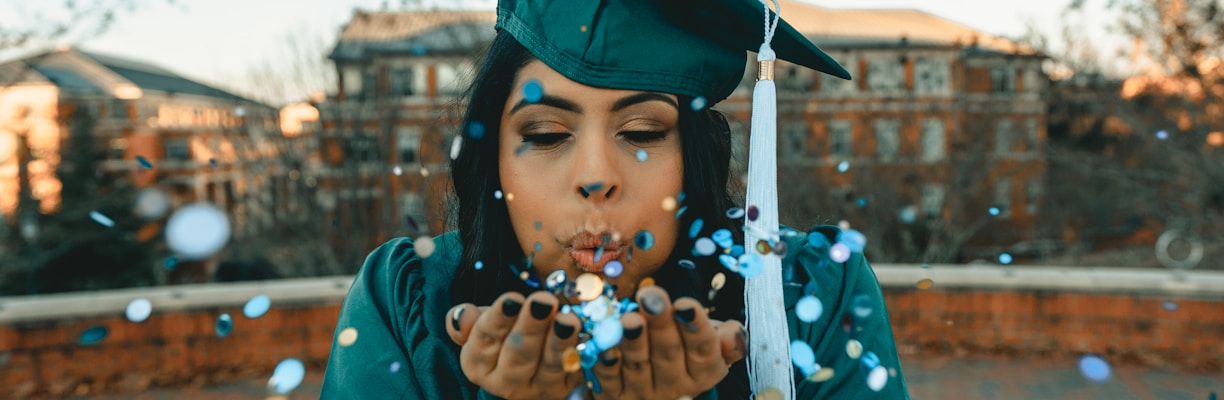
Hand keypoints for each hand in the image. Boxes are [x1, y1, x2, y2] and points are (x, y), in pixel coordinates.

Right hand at [447, 292, 584, 398]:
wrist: (528, 367)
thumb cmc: (501, 336)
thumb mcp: (479, 327)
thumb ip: (465, 322)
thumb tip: (463, 315)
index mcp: (479, 365)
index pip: (485, 340)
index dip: (498, 319)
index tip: (512, 299)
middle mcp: (507, 383)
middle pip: (518, 355)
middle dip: (531, 328)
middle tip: (543, 301)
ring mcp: (540, 389)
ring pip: (550, 366)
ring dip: (560, 342)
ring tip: (568, 320)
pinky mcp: (568, 389)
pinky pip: (579, 371)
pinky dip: (585, 352)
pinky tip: (591, 333)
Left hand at [589, 286, 746, 399]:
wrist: (651, 382)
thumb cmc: (685, 349)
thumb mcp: (711, 344)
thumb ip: (726, 339)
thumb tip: (732, 335)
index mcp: (703, 372)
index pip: (703, 350)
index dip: (695, 328)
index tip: (685, 304)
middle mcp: (675, 387)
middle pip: (668, 354)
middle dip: (660, 325)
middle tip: (651, 297)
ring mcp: (643, 394)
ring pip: (637, 365)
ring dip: (632, 342)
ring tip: (628, 318)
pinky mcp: (613, 396)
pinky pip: (605, 377)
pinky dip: (602, 359)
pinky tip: (598, 340)